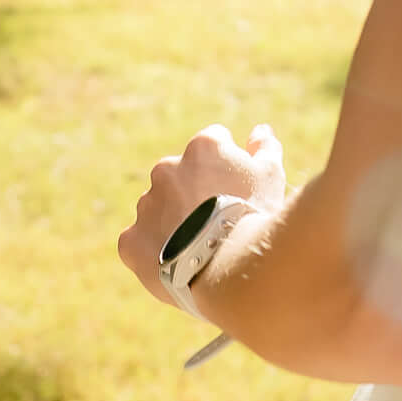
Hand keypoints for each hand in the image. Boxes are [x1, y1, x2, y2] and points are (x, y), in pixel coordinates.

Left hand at [118, 120, 286, 310]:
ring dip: (173, 222)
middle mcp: (167, 168)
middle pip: (180, 177)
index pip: (212, 145)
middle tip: (216, 224)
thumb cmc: (255, 219)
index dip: (225, 168)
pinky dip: (153, 251)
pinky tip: (177, 264)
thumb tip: (260, 130)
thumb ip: (264, 148)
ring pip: (158, 209)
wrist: (230, 270)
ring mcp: (146, 204)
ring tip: (199, 249)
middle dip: (194, 194)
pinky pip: (139, 241)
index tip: (235, 191)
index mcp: (202, 148)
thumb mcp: (271, 177)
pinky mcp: (130, 239)